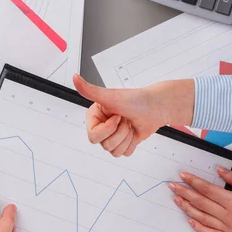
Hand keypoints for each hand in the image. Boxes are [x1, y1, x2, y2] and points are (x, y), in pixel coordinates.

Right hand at [73, 74, 194, 156]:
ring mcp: (113, 136)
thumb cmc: (136, 100)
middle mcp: (102, 127)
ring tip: (130, 124)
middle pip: (105, 145)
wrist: (156, 107)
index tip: (117, 116)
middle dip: (120, 132)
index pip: (93, 136)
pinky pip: (124, 153)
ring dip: (127, 137)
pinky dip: (132, 143)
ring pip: (114, 151)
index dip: (108, 128)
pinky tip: (134, 131)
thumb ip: (90, 90)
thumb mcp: (110, 96)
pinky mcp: (123, 143)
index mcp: (95, 117)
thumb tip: (75, 78)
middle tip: (125, 119)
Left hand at [169, 167, 231, 231]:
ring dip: (187, 208)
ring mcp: (229, 229)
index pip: (207, 189)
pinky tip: (191, 220)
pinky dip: (199, 227)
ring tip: (177, 201)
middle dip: (184, 193)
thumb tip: (220, 171)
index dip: (193, 182)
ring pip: (202, 218)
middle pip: (201, 202)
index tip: (183, 176)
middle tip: (173, 186)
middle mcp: (228, 216)